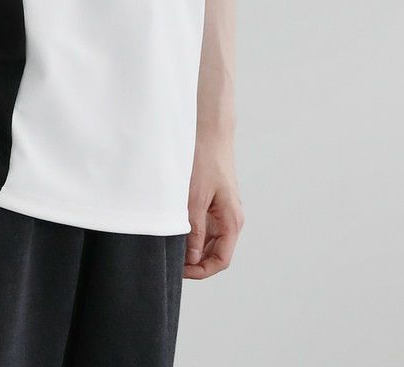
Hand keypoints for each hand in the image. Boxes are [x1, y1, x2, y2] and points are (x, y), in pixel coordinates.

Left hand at [184, 140, 244, 278]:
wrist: (210, 132)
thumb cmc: (204, 161)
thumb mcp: (195, 198)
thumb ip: (195, 230)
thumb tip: (193, 259)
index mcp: (232, 221)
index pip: (221, 260)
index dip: (201, 271)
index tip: (180, 271)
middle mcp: (231, 219)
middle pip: (216, 253)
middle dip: (195, 262)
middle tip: (171, 260)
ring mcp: (223, 211)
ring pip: (210, 241)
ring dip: (193, 248)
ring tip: (171, 245)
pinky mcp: (215, 202)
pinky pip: (206, 226)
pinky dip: (193, 233)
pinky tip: (176, 230)